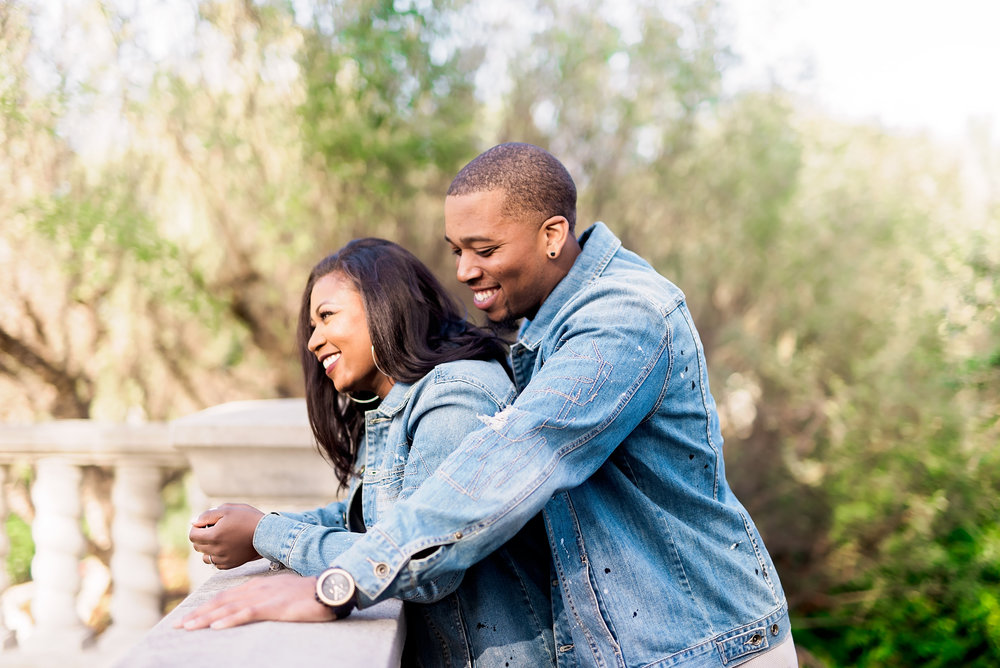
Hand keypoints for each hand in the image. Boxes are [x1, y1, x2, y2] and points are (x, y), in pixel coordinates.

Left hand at [175, 572, 335, 629]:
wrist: (328, 586)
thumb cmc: (307, 593)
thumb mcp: (281, 593)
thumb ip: (264, 598)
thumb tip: (252, 608)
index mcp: (256, 586)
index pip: (224, 597)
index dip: (204, 607)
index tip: (188, 618)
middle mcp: (255, 589)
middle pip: (220, 602)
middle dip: (197, 614)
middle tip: (178, 625)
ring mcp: (263, 597)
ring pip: (228, 608)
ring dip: (206, 618)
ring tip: (188, 627)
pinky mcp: (273, 606)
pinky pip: (246, 614)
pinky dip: (229, 620)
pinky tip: (216, 626)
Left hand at [189, 503, 264, 568]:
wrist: (267, 533)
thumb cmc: (248, 518)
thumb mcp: (227, 510)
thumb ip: (207, 515)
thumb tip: (193, 522)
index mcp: (214, 535)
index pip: (192, 535)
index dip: (196, 527)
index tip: (206, 523)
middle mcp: (216, 550)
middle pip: (197, 546)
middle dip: (202, 537)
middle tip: (214, 529)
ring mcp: (223, 559)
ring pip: (205, 557)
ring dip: (208, 549)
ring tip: (219, 540)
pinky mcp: (231, 564)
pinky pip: (216, 564)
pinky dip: (217, 557)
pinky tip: (226, 548)